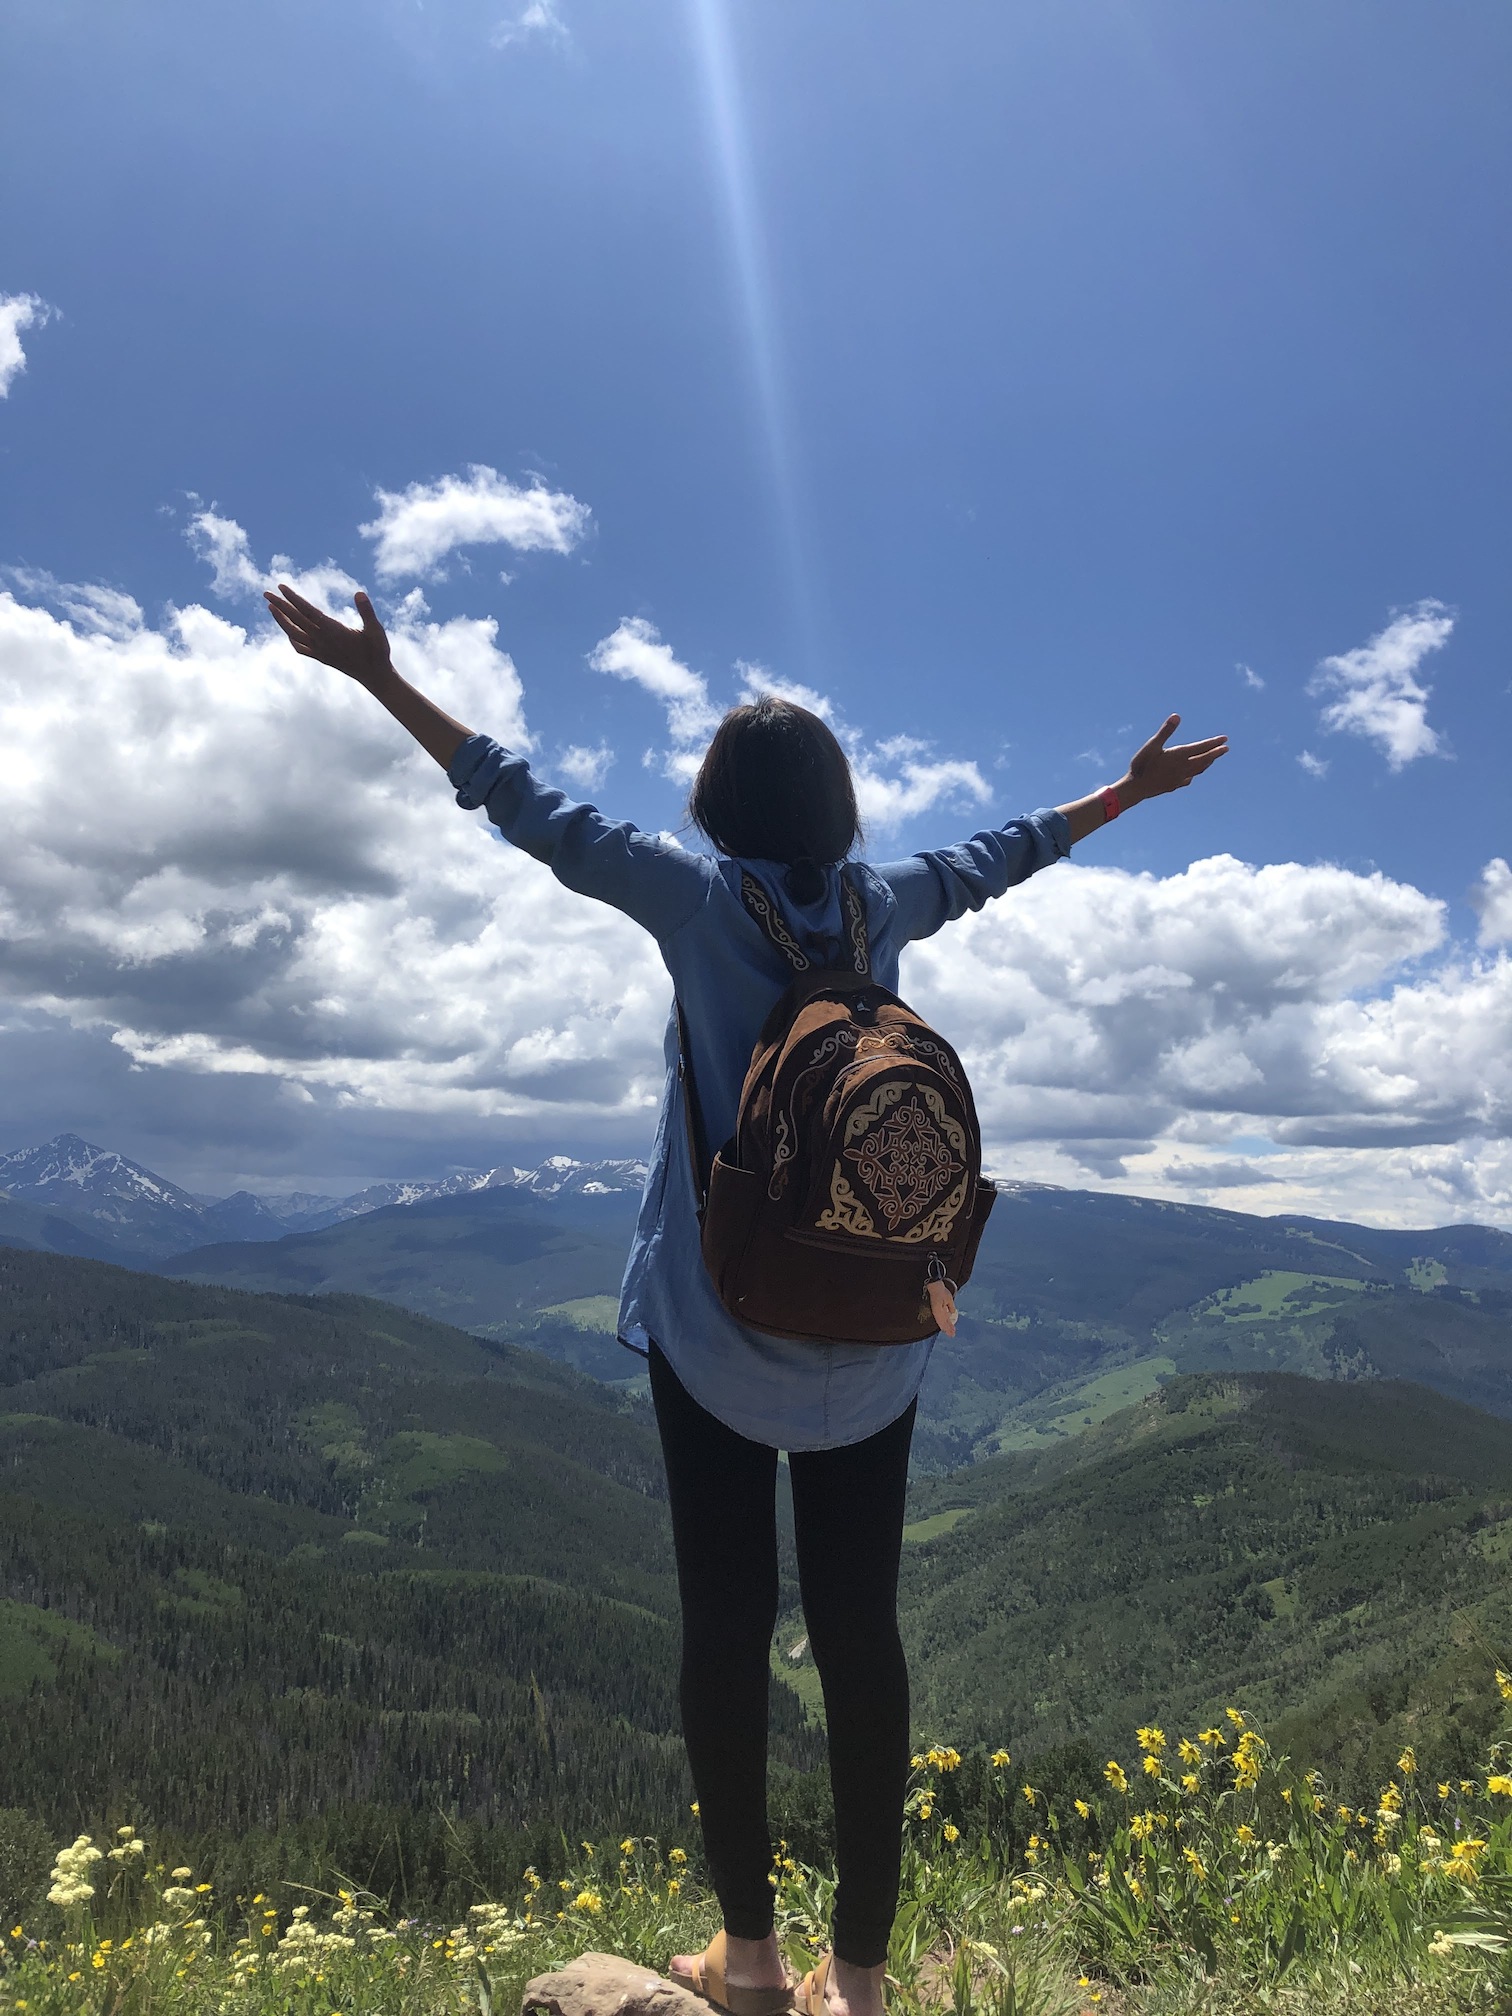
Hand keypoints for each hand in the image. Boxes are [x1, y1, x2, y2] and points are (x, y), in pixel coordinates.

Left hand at [264, 583, 393, 689]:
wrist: (375, 676)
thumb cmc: (377, 651)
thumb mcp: (376, 629)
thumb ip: (367, 611)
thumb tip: (359, 593)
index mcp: (333, 630)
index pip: (307, 611)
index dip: (293, 598)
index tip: (280, 587)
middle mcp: (322, 640)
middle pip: (296, 620)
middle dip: (280, 605)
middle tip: (266, 592)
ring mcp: (319, 650)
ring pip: (293, 634)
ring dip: (281, 620)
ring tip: (271, 607)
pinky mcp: (321, 657)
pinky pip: (300, 647)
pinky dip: (291, 638)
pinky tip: (288, 631)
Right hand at [1119, 715, 1227, 804]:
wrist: (1136, 788)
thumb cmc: (1142, 765)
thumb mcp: (1152, 745)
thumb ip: (1165, 731)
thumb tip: (1177, 716)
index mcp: (1179, 755)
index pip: (1201, 748)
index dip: (1214, 743)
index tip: (1225, 739)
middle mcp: (1183, 767)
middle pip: (1204, 759)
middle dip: (1215, 753)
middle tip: (1226, 748)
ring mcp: (1180, 778)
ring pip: (1198, 770)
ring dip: (1207, 763)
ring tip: (1212, 759)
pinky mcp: (1174, 785)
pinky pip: (1189, 779)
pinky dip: (1194, 774)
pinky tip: (1192, 775)